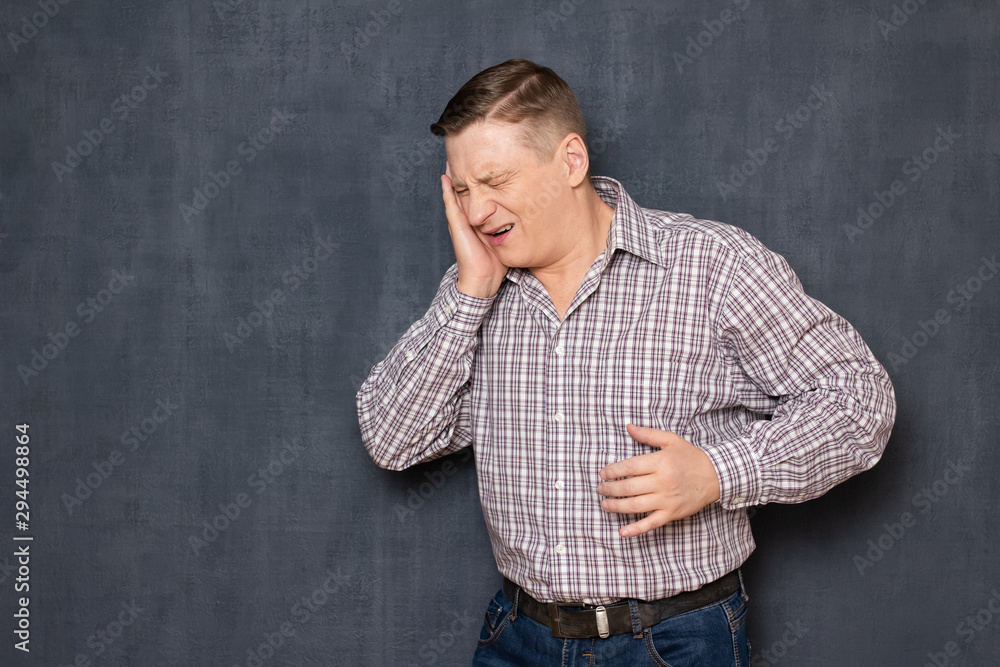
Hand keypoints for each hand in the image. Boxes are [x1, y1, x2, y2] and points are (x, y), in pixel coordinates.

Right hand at [441, 162, 506, 297]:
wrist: (483, 280)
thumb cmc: (494, 264)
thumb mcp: (504, 238)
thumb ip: (508, 226)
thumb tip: (525, 216)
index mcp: (475, 222)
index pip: (473, 197)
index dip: (474, 182)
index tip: (478, 165)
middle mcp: (464, 220)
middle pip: (462, 192)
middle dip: (462, 175)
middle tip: (460, 155)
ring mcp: (458, 222)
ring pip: (454, 195)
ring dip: (451, 178)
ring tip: (450, 159)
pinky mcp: (456, 226)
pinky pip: (450, 204)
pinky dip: (447, 191)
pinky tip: (445, 177)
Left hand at [597, 424, 720, 537]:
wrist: (714, 476)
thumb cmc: (690, 457)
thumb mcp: (671, 440)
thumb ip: (648, 434)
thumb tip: (628, 427)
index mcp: (660, 462)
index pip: (629, 467)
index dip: (612, 471)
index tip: (602, 473)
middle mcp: (662, 482)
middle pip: (628, 487)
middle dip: (610, 489)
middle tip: (600, 488)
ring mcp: (666, 500)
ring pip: (635, 505)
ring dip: (616, 506)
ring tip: (604, 504)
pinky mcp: (671, 513)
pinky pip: (651, 523)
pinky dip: (636, 529)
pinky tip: (622, 531)